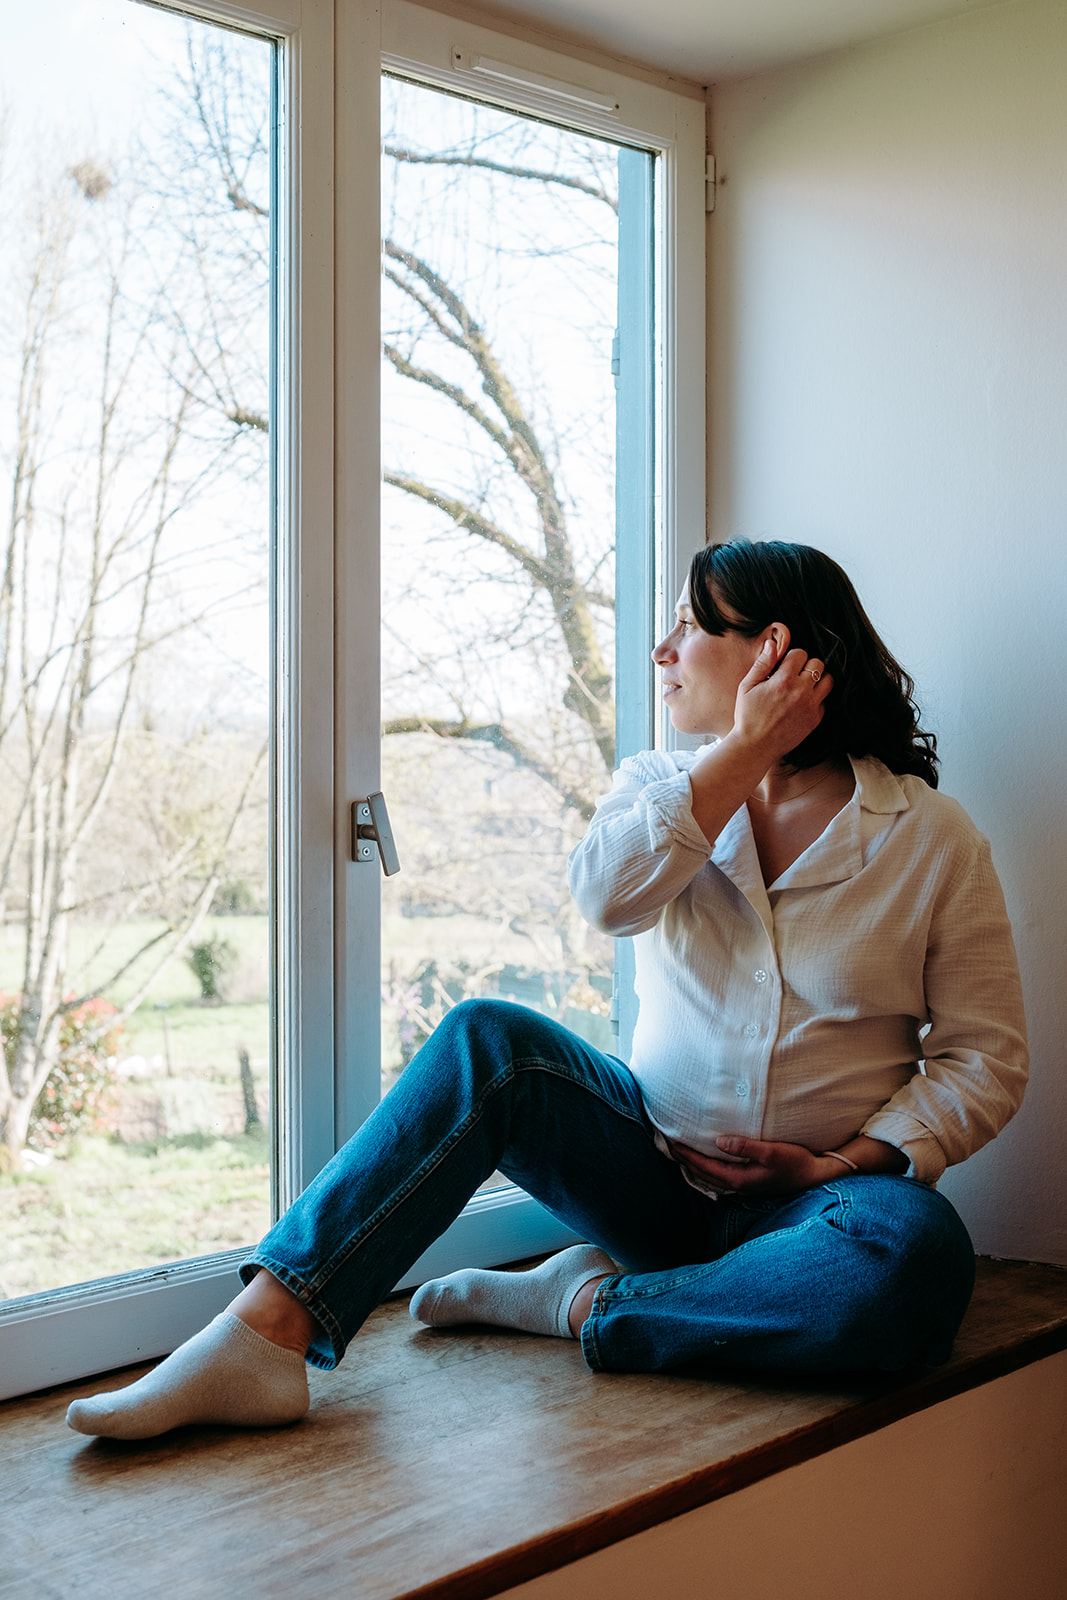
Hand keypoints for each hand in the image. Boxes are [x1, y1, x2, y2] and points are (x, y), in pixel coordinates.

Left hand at [671, 1135, 835, 1195]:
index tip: (672, 1144)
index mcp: (740, 1179)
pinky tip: (709, 1159)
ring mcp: (745, 1185)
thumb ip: (745, 1147)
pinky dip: (710, 1166)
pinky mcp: (751, 1180)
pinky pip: (722, 1174)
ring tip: (683, 1153)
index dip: (687, 1156)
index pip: (705, 1167)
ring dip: (697, 1164)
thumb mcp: (772, 1152)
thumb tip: (719, 1141)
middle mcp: (739, 1185)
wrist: (815, 1176)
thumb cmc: (796, 1162)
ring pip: (712, 1175)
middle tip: (669, 1146)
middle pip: (704, 1174)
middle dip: (687, 1161)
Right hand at [732, 641, 832, 764]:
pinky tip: (802, 703)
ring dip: (817, 679)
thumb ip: (762, 664)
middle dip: (806, 665)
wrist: (755, 747)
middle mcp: (800, 691)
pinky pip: (825, 700)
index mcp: (783, 680)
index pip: (800, 654)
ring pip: (828, 681)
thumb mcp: (747, 686)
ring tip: (804, 685)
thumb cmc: (748, 716)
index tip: (784, 666)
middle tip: (795, 674)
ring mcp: (810, 706)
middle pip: (818, 663)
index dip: (792, 657)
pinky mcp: (815, 720)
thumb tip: (772, 644)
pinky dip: (816, 698)